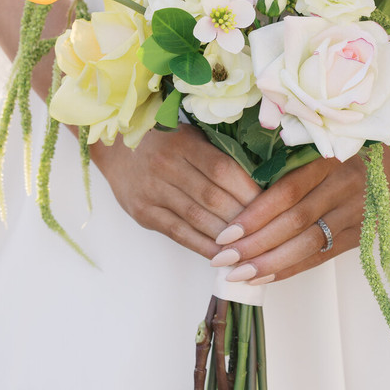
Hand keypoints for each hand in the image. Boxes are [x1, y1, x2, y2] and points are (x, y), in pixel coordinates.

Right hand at [90, 123, 261, 259]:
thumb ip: (218, 154)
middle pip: (213, 197)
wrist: (116, 149)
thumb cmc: (164, 140)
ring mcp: (153, 191)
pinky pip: (180, 233)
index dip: (249, 190)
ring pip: (198, 219)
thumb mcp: (190, 134)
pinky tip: (223, 255)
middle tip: (270, 231)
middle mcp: (166, 166)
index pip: (223, 170)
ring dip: (227, 237)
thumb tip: (260, 180)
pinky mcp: (144, 213)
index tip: (272, 203)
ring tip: (252, 248)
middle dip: (244, 217)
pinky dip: (204, 246)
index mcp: (184, 142)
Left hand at [209, 149, 389, 285]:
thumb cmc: (352, 141)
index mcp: (333, 158)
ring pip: (309, 244)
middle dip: (256, 245)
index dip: (256, 214)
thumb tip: (242, 186)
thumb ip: (291, 158)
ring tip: (238, 274)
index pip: (289, 192)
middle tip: (223, 259)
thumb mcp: (324, 139)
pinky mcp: (363, 235)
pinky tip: (265, 277)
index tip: (226, 232)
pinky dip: (292, 268)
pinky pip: (323, 256)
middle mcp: (348, 188)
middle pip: (296, 223)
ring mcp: (359, 214)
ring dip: (271, 263)